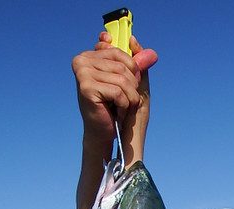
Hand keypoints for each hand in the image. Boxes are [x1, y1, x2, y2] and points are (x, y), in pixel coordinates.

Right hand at [72, 34, 157, 148]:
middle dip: (132, 87)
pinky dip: (124, 105)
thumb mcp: (126, 81)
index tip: (128, 84)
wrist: (102, 132)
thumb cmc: (114, 106)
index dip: (131, 69)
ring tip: (125, 108)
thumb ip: (136, 64)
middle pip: (123, 67)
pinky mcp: (87, 88)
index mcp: (89, 55)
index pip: (119, 52)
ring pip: (122, 80)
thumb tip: (151, 53)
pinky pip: (118, 92)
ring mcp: (82, 73)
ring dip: (130, 98)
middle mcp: (82, 61)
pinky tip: (119, 113)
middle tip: (128, 101)